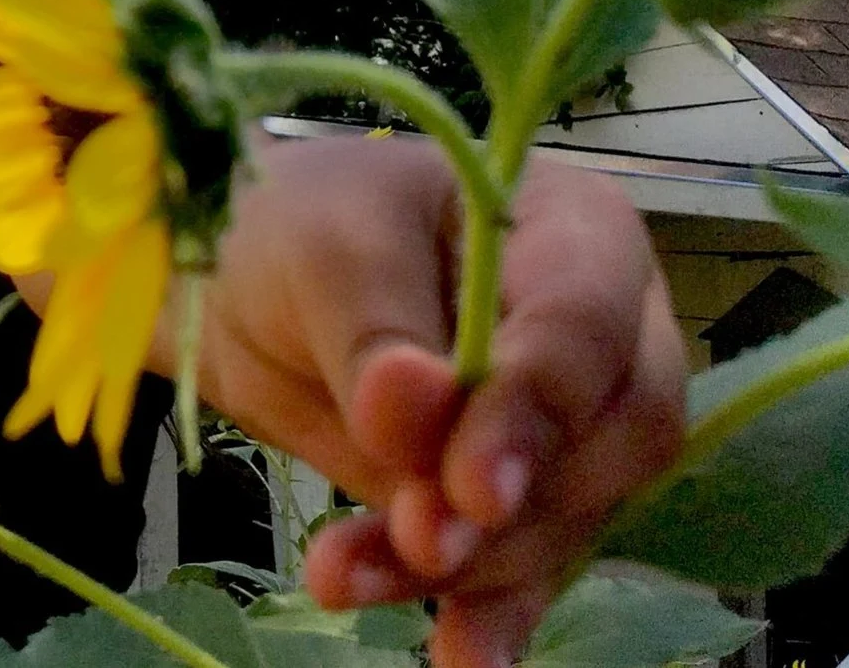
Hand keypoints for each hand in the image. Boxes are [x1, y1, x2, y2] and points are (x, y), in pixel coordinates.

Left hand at [188, 136, 687, 667]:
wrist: (241, 289)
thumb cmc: (299, 225)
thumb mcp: (323, 246)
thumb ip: (375, 328)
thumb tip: (414, 404)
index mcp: (573, 229)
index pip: (586, 325)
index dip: (537, 410)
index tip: (472, 485)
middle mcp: (599, 331)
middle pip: (607, 440)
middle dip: (510, 504)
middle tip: (419, 536)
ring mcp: (565, 427)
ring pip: (558, 519)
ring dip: (461, 566)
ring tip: (342, 574)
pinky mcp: (517, 505)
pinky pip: (522, 574)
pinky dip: (486, 619)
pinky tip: (460, 659)